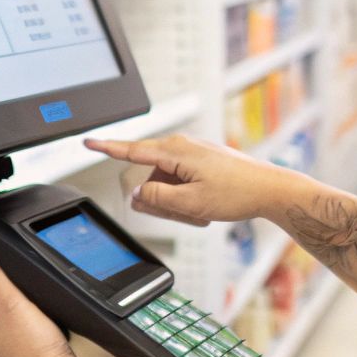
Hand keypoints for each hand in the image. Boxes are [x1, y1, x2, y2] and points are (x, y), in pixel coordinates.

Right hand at [85, 133, 302, 226]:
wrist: (269, 189)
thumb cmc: (237, 193)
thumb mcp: (191, 204)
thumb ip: (157, 198)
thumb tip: (137, 193)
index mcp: (175, 152)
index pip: (131, 150)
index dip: (106, 148)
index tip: (87, 142)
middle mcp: (181, 147)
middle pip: (149, 175)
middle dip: (157, 199)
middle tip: (181, 215)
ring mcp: (192, 153)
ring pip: (164, 182)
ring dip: (173, 202)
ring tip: (198, 214)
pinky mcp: (200, 161)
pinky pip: (179, 182)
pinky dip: (184, 198)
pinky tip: (204, 208)